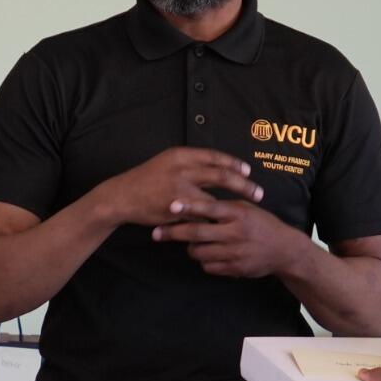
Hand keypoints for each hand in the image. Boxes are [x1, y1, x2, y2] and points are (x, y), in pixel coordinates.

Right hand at [102, 147, 262, 226]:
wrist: (121, 196)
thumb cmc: (146, 179)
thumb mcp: (168, 163)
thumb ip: (190, 164)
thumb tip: (217, 167)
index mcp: (181, 155)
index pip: (215, 157)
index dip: (234, 164)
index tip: (248, 171)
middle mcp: (182, 169)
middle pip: (221, 175)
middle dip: (243, 185)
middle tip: (259, 193)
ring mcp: (178, 190)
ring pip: (212, 200)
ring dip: (228, 207)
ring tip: (242, 212)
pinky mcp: (175, 209)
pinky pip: (198, 216)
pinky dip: (209, 220)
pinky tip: (221, 225)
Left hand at [153, 198, 303, 277]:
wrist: (284, 250)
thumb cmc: (261, 224)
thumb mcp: (246, 209)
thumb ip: (223, 206)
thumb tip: (193, 202)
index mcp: (238, 213)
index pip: (209, 207)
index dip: (188, 206)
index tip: (171, 206)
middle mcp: (236, 232)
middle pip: (197, 232)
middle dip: (173, 233)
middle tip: (156, 233)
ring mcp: (235, 252)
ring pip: (199, 252)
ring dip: (190, 248)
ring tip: (191, 243)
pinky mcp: (235, 268)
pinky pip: (208, 266)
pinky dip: (204, 261)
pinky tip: (209, 255)